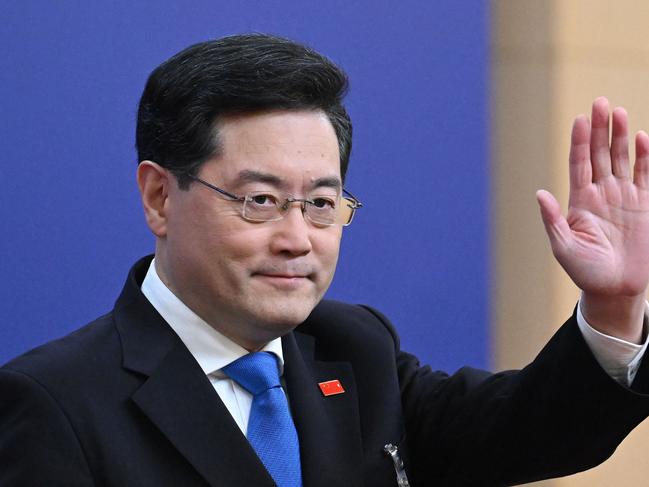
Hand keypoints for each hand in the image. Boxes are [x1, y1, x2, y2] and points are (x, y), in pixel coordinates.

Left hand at [537, 97, 648, 341]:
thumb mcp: (563, 247)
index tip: (579, 120)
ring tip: (617, 112)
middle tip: (599, 102)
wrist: (615, 289)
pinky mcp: (643, 205)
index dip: (580, 142)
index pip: (579, 164)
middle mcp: (601, 194)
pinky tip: (641, 138)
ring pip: (621, 160)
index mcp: (579, 202)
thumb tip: (540, 193)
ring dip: (620, 137)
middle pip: (600, 155)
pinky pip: (645, 176)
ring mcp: (623, 197)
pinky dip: (644, 157)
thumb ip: (552, 221)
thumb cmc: (584, 270)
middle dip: (600, 129)